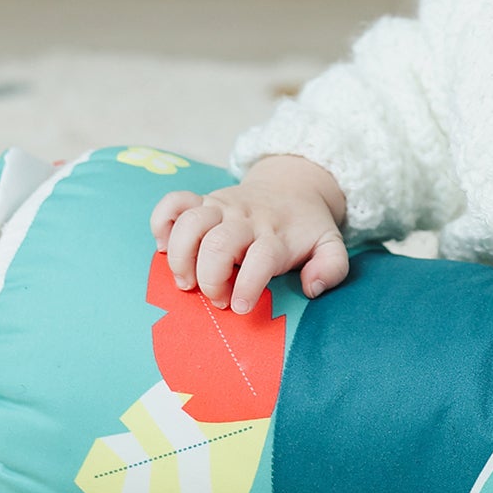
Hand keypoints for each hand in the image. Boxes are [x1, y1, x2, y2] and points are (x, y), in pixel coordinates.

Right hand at [149, 156, 347, 313]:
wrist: (294, 186)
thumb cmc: (306, 228)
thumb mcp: (331, 245)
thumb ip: (331, 268)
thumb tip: (311, 288)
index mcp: (276, 235)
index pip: (261, 258)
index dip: (247, 287)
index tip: (240, 307)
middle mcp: (246, 219)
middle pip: (218, 244)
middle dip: (210, 279)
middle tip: (216, 299)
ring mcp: (221, 207)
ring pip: (190, 223)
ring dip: (180, 257)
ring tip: (186, 282)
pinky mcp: (203, 199)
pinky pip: (173, 202)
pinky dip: (161, 223)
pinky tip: (164, 246)